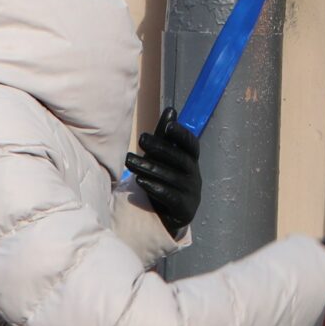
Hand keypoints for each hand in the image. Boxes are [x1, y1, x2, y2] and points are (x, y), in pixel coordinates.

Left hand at [124, 107, 202, 237]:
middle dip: (161, 148)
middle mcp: (194, 175)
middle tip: (141, 138)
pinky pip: (170, 196)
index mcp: (191, 160)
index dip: (182, 135)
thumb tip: (171, 110)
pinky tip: (139, 181)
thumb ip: (166, 136)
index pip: (192, 145)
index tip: (168, 126)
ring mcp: (191, 193)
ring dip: (149, 167)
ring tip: (129, 160)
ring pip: (171, 177)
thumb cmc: (167, 180)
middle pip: (181, 160)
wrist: (170, 216)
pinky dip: (155, 188)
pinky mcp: (184, 209)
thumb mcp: (165, 158)